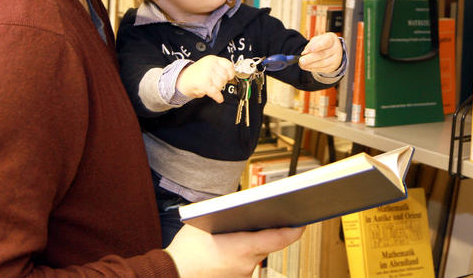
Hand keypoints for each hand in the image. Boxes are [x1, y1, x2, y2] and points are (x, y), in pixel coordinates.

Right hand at [166, 224, 303, 276]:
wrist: (169, 275)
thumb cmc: (185, 251)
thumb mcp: (204, 221)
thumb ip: (226, 211)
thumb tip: (242, 203)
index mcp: (243, 248)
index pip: (280, 238)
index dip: (295, 229)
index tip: (303, 221)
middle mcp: (247, 265)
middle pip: (267, 244)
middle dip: (267, 230)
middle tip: (272, 213)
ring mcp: (241, 276)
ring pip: (254, 255)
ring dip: (250, 243)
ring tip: (240, 228)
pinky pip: (243, 264)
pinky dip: (241, 254)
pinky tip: (230, 246)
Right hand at [176, 56, 234, 102]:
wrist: (181, 80)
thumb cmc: (195, 74)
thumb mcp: (208, 66)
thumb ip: (219, 68)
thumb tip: (231, 76)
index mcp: (212, 59)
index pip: (229, 65)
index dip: (231, 73)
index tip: (230, 77)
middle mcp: (210, 64)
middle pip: (225, 77)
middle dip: (222, 82)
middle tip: (215, 83)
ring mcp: (206, 73)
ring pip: (221, 84)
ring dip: (217, 89)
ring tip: (210, 87)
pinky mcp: (204, 83)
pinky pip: (215, 92)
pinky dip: (218, 97)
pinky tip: (219, 98)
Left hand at [299, 33, 341, 73]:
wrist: (334, 51)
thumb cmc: (323, 43)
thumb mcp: (318, 39)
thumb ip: (311, 44)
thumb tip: (305, 53)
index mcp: (331, 39)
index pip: (325, 42)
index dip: (318, 46)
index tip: (310, 49)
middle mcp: (335, 49)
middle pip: (323, 54)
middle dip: (310, 58)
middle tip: (301, 60)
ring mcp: (335, 59)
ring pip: (322, 63)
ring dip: (310, 65)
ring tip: (301, 64)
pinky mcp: (332, 67)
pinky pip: (321, 69)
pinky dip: (312, 68)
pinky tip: (306, 66)